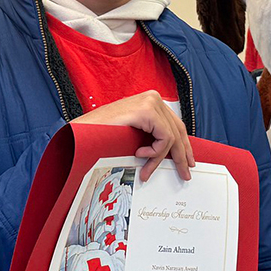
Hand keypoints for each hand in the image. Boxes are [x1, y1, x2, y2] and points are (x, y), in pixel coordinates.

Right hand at [74, 91, 193, 181]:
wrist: (84, 132)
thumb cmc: (103, 135)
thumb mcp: (134, 135)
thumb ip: (151, 137)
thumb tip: (169, 153)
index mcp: (150, 101)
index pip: (175, 124)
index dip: (183, 146)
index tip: (186, 162)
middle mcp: (153, 98)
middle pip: (178, 130)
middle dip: (181, 154)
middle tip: (184, 173)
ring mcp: (150, 102)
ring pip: (171, 137)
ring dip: (159, 158)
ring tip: (147, 171)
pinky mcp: (146, 111)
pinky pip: (164, 138)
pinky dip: (155, 152)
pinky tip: (140, 155)